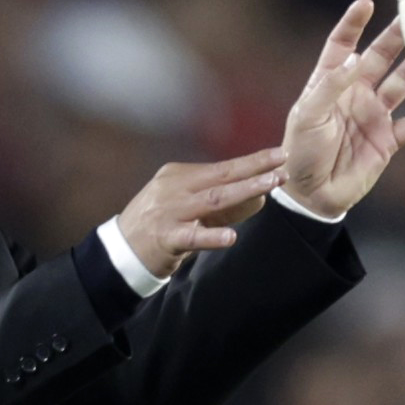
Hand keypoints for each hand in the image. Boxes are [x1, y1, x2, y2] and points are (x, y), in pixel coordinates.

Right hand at [115, 148, 291, 278]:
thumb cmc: (160, 224)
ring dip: (243, 191)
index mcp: (180, 175)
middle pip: (221, 176)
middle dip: (254, 168)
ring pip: (212, 200)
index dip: (252, 162)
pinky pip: (193, 237)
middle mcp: (175, 188)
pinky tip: (232, 237)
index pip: (222, 167)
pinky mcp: (167, 238)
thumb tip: (259, 196)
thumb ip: (218, 200)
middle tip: (281, 164)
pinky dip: (212, 237)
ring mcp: (170, 212)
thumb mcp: (185, 203)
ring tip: (269, 186)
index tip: (279, 155)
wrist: (122, 249)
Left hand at [279, 0, 404, 215]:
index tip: (367, 3)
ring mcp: (374, 115)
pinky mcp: (389, 140)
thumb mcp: (307, 116)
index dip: (353, 24)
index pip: (341, 45)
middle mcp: (355, 93)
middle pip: (379, 58)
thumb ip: (329, 87)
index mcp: (329, 83)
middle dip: (396, 37)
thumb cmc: (299, 152)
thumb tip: (354, 58)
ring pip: (401, 84)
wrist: (313, 194)